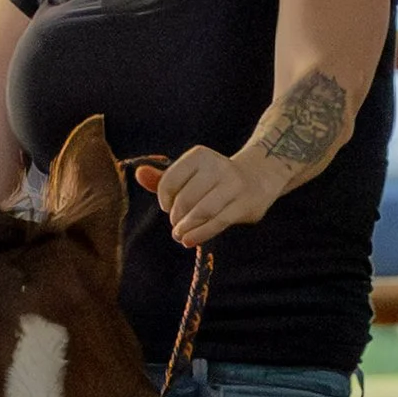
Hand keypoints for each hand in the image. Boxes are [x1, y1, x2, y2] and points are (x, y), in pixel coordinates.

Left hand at [134, 146, 280, 246]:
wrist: (258, 177)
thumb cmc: (214, 180)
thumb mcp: (189, 175)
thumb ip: (162, 178)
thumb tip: (138, 174)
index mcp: (200, 156)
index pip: (170, 181)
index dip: (164, 200)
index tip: (168, 207)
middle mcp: (218, 166)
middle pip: (185, 199)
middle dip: (176, 217)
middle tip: (176, 225)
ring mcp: (233, 185)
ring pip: (201, 212)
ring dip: (186, 228)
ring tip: (180, 235)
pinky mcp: (243, 204)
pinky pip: (217, 222)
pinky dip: (200, 234)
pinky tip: (189, 240)